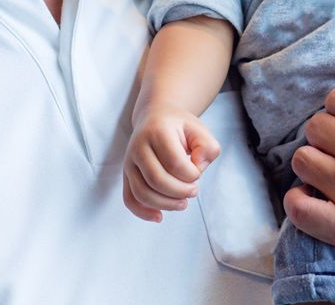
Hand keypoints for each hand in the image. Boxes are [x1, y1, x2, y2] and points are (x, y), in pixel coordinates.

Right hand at [122, 104, 220, 222]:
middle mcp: (138, 146)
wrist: (155, 118)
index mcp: (157, 131)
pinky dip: (143, 212)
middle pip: (156, 179)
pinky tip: (159, 216)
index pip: (174, 162)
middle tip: (194, 191)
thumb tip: (197, 167)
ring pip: (142, 192)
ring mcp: (129, 162)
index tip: (198, 172)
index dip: (191, 174)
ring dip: (166, 204)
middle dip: (180, 191)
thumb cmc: (179, 127)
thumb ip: (207, 148)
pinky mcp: (126, 175)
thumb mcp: (199, 130)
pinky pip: (129, 198)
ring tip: (182, 203)